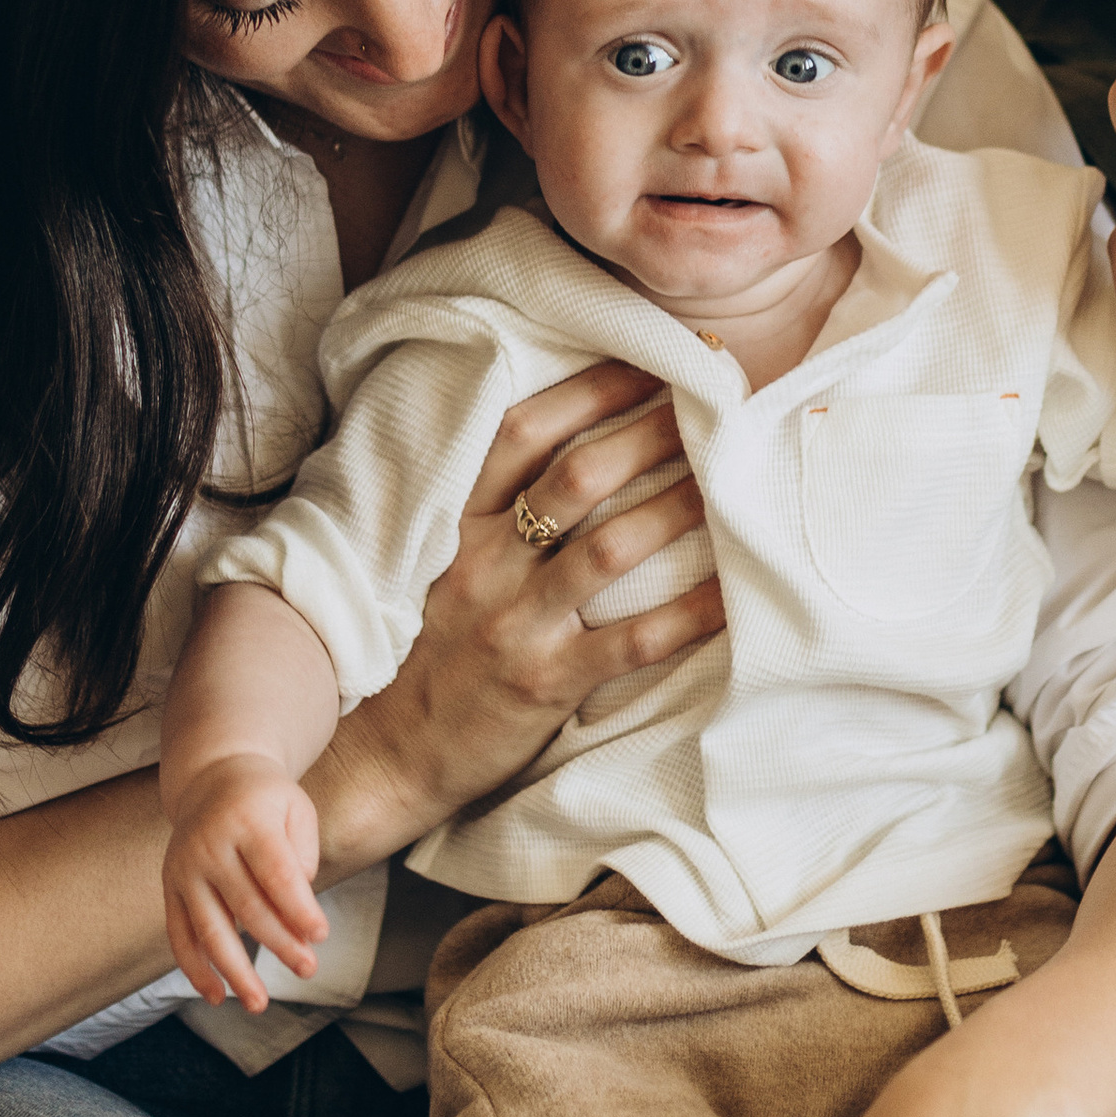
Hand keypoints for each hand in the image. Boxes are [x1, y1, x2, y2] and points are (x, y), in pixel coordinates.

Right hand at [162, 752, 327, 1013]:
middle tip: (307, 969)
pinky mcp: (169, 887)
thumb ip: (302, 856)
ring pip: (209, 929)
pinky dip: (195, 969)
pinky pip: (179, 935)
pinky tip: (217, 996)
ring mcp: (184, 868)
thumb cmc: (266, 800)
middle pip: (247, 906)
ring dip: (235, 971)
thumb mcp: (296, 809)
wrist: (212, 777)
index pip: (276, 872)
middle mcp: (209, 845)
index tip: (319, 936)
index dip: (298, 907)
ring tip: (258, 1003)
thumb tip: (298, 912)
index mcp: (247, 821)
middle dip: (280, 943)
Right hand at [302, 361, 726, 877]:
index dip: (587, 391)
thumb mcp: (431, 568)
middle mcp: (483, 563)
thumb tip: (557, 454)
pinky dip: (691, 613)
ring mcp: (515, 623)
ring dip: (679, 504)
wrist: (379, 756)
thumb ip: (482, 515)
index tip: (645, 361)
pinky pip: (634, 640)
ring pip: (610, 547)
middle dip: (649, 432)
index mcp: (455, 526)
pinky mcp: (546, 682)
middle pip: (577, 478)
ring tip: (733, 475)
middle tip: (710, 401)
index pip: (522, 435)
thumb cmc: (417, 654)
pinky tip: (736, 592)